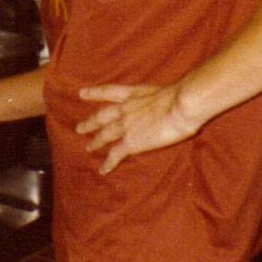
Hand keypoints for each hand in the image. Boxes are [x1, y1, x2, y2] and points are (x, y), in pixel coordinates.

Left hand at [76, 83, 198, 173]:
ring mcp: (125, 125)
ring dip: (95, 142)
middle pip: (101, 116)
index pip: (108, 92)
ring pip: (104, 135)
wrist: (180, 105)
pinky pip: (115, 154)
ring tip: (88, 147)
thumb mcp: (165, 91)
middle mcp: (124, 108)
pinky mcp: (131, 142)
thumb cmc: (181, 96)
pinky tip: (102, 170)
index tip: (82, 93)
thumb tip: (170, 103)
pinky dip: (108, 163)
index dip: (94, 93)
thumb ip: (160, 99)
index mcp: (133, 93)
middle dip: (90, 122)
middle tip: (80, 128)